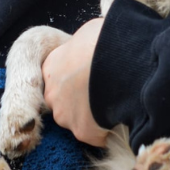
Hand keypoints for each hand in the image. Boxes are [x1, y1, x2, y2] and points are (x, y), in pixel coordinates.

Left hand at [42, 17, 108, 146]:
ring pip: (78, 121)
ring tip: (113, 103)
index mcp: (50, 68)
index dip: (76, 80)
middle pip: (65, 103)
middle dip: (81, 100)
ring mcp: (65, 115)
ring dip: (93, 116)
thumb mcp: (87, 33)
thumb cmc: (101, 40)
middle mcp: (52, 94)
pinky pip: (96, 135)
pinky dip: (106, 130)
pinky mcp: (82, 132)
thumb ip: (82, 48)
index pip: (59, 80)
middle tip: (103, 91)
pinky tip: (118, 116)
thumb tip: (91, 48)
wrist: (113, 60)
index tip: (90, 78)